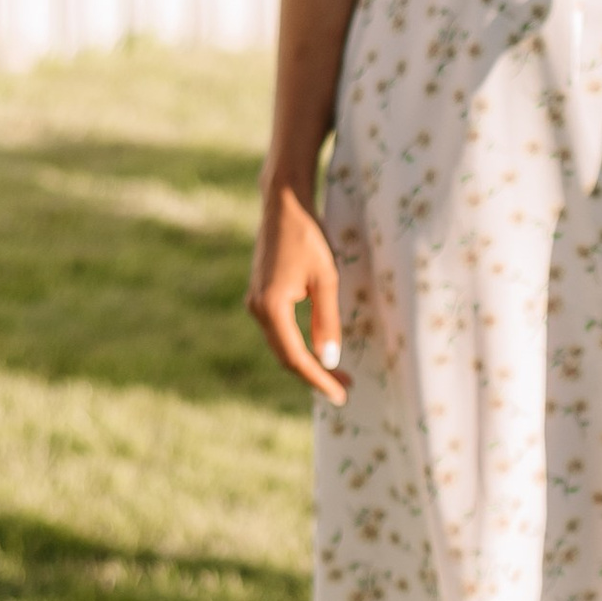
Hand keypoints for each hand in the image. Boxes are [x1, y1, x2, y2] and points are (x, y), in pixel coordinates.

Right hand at [246, 170, 346, 402]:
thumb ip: (327, 321)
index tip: (341, 394)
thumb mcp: (326, 279)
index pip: (295, 357)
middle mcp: (257, 308)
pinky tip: (318, 352)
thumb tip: (329, 361)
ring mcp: (256, 303)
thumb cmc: (308, 237)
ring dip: (307, 362)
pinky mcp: (261, 296)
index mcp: (271, 307)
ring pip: (282, 345)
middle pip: (286, 356)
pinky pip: (279, 332)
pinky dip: (298, 346)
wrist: (284, 206)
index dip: (318, 379)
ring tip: (337, 375)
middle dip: (315, 375)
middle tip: (346, 388)